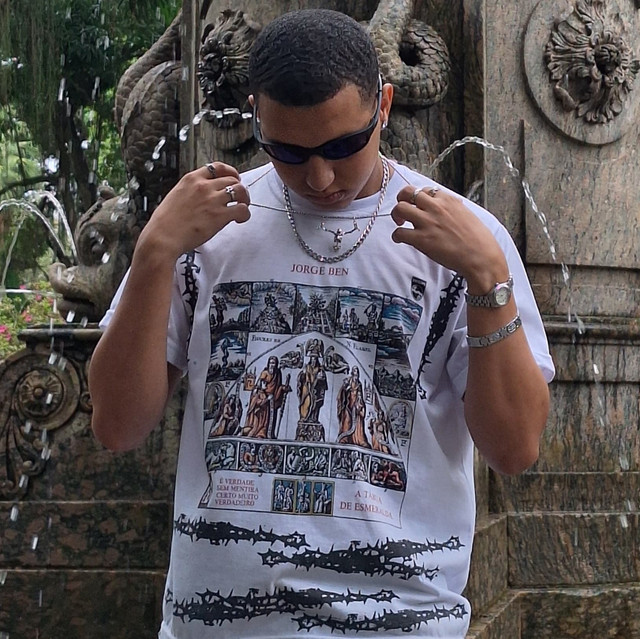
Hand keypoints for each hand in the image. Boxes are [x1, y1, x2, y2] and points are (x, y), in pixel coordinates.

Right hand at [138, 162, 250, 260]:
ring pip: (240, 190)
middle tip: (239, 197)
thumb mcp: (175, 197)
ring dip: (245, 199)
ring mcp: (212, 200)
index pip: (216, 167)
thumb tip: (199, 199)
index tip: (233, 178)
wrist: (163, 237)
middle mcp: (203, 186)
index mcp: (191, 179)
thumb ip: (190, 193)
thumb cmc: (165, 223)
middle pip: (231, 179)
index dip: (229, 172)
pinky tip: (239, 219)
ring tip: (242, 207)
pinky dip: (245, 214)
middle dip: (239, 187)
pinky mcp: (219, 216)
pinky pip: (241, 210)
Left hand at [391, 185, 508, 293]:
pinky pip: (399, 233)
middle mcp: (436, 207)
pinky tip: (401, 239)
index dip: (420, 198)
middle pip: (408, 192)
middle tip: (404, 211)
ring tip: (400, 223)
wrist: (481, 257)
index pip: (426, 190)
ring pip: (400, 208)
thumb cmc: (478, 240)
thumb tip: (450, 205)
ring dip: (396, 215)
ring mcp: (427, 222)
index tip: (420, 206)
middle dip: (402, 199)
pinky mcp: (421, 239)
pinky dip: (396, 236)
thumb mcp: (468, 215)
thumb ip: (455, 208)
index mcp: (448, 200)